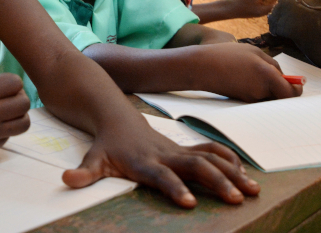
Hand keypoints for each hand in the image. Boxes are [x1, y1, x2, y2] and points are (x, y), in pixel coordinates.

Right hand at [0, 74, 30, 162]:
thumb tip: (9, 84)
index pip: (14, 82)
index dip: (12, 83)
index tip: (6, 86)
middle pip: (24, 102)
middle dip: (18, 98)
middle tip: (9, 99)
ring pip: (23, 122)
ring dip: (19, 116)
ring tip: (7, 114)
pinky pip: (8, 136)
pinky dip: (4, 130)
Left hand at [62, 116, 258, 207]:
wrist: (117, 117)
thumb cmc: (107, 145)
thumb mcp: (93, 159)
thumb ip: (84, 172)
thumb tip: (67, 180)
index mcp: (144, 161)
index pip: (162, 176)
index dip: (175, 188)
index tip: (190, 203)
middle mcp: (165, 154)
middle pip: (195, 167)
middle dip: (217, 182)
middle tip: (237, 199)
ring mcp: (178, 150)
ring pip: (210, 159)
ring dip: (232, 173)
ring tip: (253, 190)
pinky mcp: (185, 150)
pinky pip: (211, 152)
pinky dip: (229, 161)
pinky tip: (246, 174)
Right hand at [193, 43, 302, 101]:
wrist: (201, 67)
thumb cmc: (227, 55)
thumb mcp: (253, 52)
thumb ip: (272, 64)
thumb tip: (284, 76)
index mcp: (267, 76)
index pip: (291, 93)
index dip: (296, 90)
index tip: (296, 84)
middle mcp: (261, 91)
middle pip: (280, 97)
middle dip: (281, 89)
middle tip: (278, 78)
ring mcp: (251, 98)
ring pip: (268, 96)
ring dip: (268, 88)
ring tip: (253, 73)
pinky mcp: (242, 101)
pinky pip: (256, 97)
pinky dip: (256, 89)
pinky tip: (244, 78)